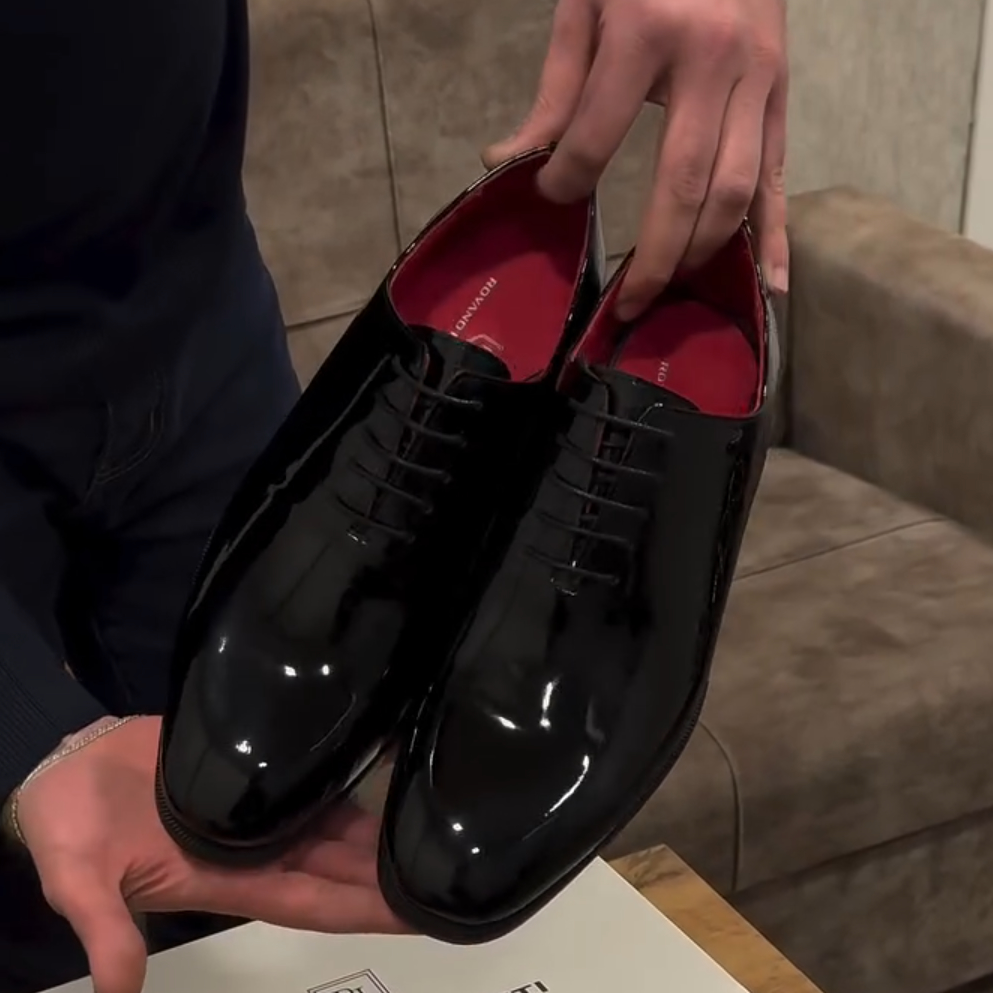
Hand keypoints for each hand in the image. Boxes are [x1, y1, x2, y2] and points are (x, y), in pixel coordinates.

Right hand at [15, 717, 404, 992]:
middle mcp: (254, 852)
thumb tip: (120, 991)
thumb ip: (108, 929)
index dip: (365, 910)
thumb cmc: (69, 827)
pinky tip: (380, 774)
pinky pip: (311, 783)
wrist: (63, 769)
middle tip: (450, 862)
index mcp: (226, 882)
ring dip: (376, 833)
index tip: (421, 910)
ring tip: (432, 822)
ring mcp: (257, 813)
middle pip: (338, 868)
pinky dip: (346, 786)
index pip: (312, 904)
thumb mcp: (81, 881)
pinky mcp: (252, 772)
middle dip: (389, 872)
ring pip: (332, 827)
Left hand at [484, 0, 788, 317]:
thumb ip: (557, 89)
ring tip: (670, 292)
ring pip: (735, 191)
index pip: (598, 134)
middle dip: (655, 256)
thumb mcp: (588, 3)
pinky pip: (781, 178)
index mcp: (649, 31)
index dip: (568, 179)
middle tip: (628, 306)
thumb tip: (506, 161)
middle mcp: (713, 62)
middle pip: (685, 183)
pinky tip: (772, 288)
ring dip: (701, 253)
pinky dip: (777, 238)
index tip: (550, 199)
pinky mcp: (782, 96)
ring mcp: (758, 82)